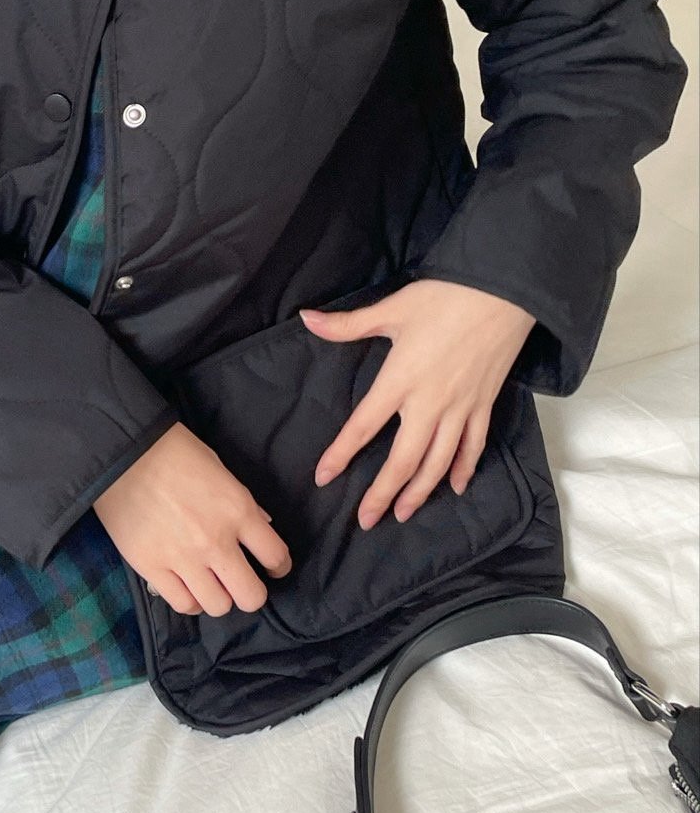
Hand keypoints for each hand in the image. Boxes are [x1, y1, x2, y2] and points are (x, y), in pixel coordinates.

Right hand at [92, 421, 291, 618]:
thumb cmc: (174, 452)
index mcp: (237, 511)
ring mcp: (182, 558)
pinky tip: (188, 588)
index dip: (279, 567)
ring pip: (218, 606)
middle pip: (251, 596)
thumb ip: (244, 503)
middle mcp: (215, 541)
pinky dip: (190, 601)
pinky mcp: (151, 567)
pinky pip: (182, 604)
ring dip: (219, 597)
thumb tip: (262, 527)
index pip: (275, 556)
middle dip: (251, 593)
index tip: (273, 569)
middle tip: (242, 583)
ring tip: (211, 585)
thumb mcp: (220, 469)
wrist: (121, 453)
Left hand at [298, 277, 535, 528]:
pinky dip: (464, 468)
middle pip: (403, 460)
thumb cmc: (446, 296)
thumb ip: (348, 324)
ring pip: (438, 462)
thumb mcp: (393, 308)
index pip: (363, 427)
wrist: (506, 291)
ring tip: (403, 513)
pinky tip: (457, 486)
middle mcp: (430, 403)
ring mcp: (461, 408)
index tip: (323, 478)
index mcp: (400, 380)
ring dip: (420, 491)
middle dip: (382, 493)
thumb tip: (306, 318)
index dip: (341, 455)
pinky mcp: (485, 404)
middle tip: (366, 521)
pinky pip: (474, 445)